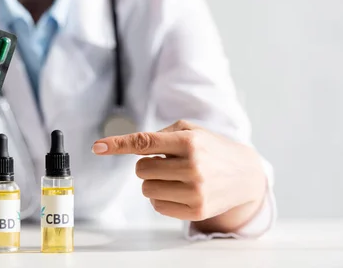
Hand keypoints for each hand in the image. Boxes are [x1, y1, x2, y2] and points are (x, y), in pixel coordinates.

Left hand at [92, 120, 266, 232]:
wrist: (244, 174)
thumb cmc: (210, 148)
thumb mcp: (190, 131)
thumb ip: (159, 135)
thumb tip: (128, 145)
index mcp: (189, 142)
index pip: (145, 142)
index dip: (118, 144)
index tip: (97, 147)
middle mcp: (193, 166)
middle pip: (141, 169)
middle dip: (149, 165)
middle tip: (168, 163)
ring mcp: (195, 191)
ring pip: (147, 189)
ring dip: (154, 182)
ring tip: (176, 176)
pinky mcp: (196, 210)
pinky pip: (157, 206)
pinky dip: (162, 197)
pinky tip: (180, 190)